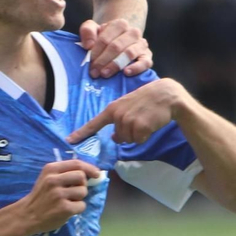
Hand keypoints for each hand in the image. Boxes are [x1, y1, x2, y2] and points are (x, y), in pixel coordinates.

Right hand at [15, 159, 99, 233]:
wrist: (27, 215)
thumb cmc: (41, 195)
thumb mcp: (47, 177)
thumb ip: (64, 172)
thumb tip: (91, 172)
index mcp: (51, 169)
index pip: (76, 163)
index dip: (90, 168)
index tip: (96, 173)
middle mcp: (54, 180)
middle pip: (82, 177)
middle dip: (82, 184)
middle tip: (75, 191)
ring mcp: (58, 195)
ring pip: (83, 191)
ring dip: (80, 198)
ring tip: (69, 201)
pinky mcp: (63, 209)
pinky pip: (81, 206)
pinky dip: (78, 209)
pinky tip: (68, 210)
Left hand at [69, 78, 186, 144]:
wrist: (165, 95)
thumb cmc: (147, 100)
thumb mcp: (128, 105)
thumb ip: (118, 120)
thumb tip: (115, 138)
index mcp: (112, 109)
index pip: (94, 123)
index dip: (81, 133)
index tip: (69, 140)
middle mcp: (118, 115)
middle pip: (119, 137)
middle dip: (129, 133)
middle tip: (140, 119)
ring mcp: (128, 121)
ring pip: (129, 140)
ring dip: (138, 135)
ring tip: (145, 120)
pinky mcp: (140, 127)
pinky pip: (139, 140)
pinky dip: (146, 136)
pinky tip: (151, 124)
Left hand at [79, 18, 151, 77]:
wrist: (120, 42)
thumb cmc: (105, 38)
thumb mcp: (93, 30)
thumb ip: (87, 31)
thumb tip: (89, 45)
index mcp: (119, 24)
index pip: (105, 39)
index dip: (95, 52)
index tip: (89, 62)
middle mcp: (133, 32)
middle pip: (116, 47)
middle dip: (103, 61)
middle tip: (94, 72)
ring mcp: (142, 44)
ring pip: (129, 54)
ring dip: (115, 65)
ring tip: (104, 74)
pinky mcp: (147, 56)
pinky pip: (145, 62)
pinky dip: (136, 68)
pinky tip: (126, 73)